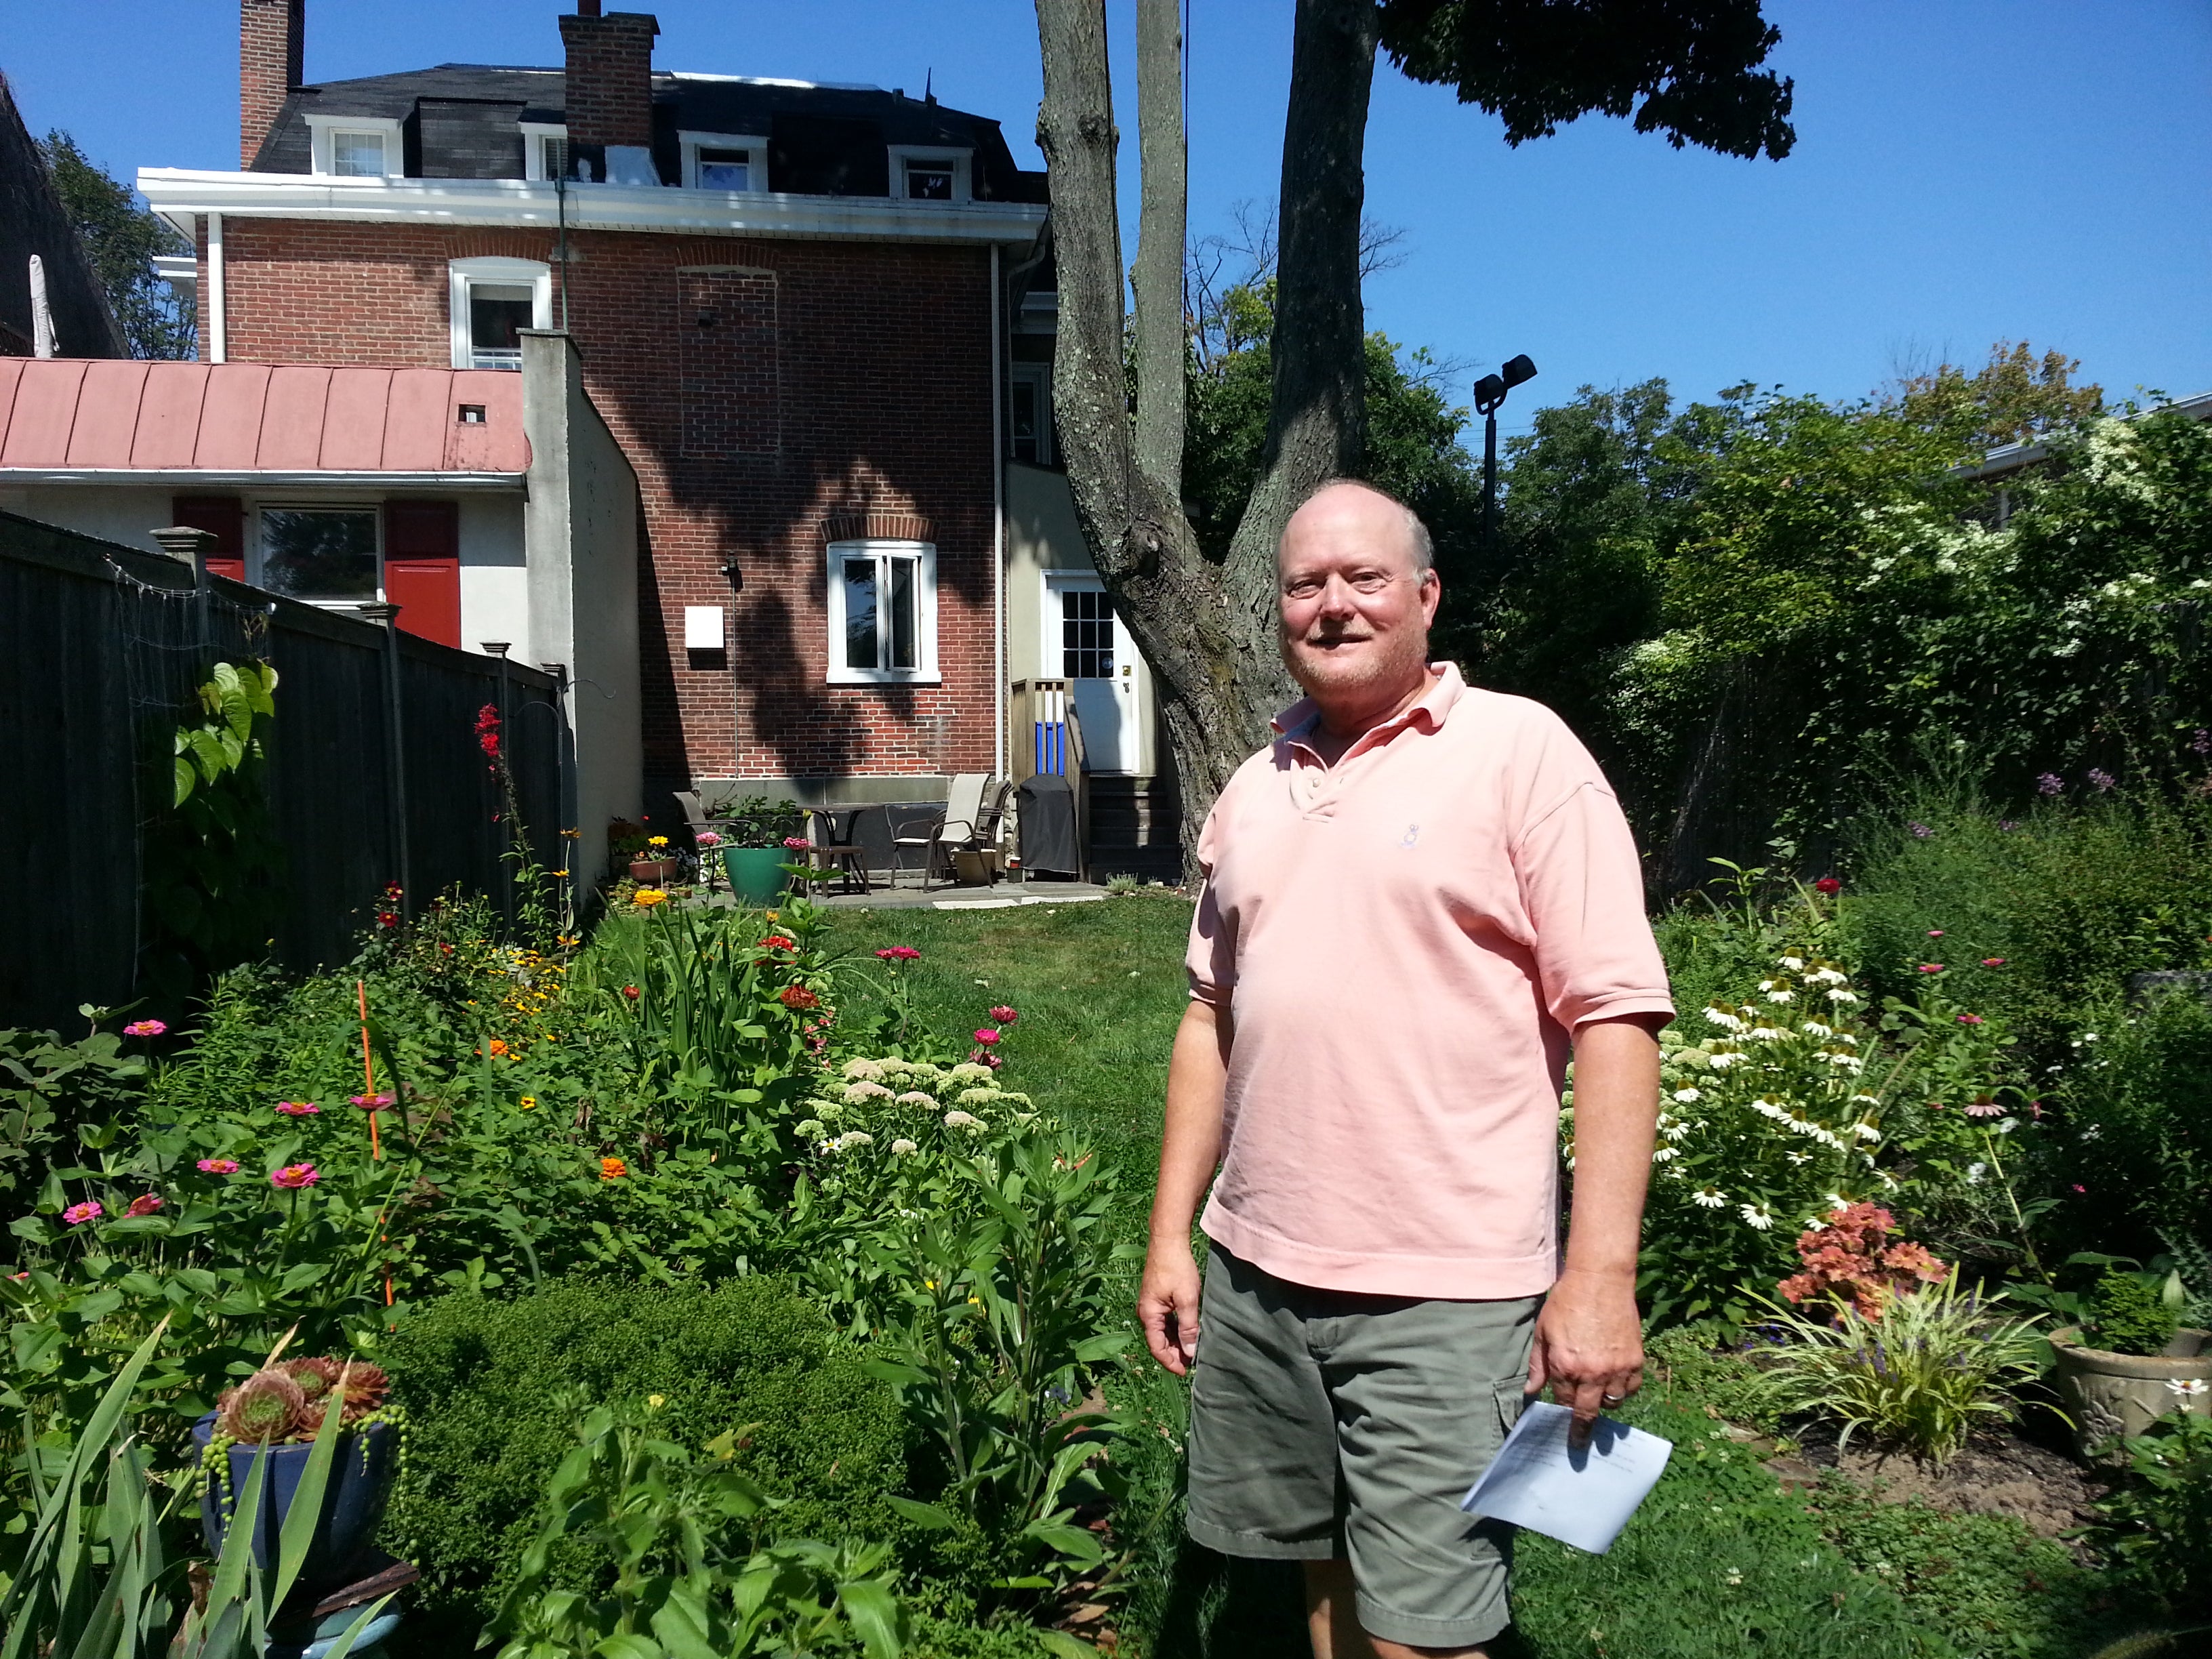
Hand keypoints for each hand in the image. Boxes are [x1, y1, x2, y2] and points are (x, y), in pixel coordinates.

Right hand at [1138, 1237, 1202, 1375]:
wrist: (1168, 1240)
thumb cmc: (1177, 1267)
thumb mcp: (1187, 1299)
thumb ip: (1188, 1326)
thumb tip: (1190, 1351)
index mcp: (1149, 1315)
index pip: (1157, 1347)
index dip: (1170, 1362)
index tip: (1185, 1372)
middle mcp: (1146, 1312)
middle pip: (1158, 1341)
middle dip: (1174, 1354)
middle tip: (1192, 1363)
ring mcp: (1150, 1305)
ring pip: (1162, 1332)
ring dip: (1176, 1342)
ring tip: (1192, 1350)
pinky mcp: (1157, 1299)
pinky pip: (1164, 1321)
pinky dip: (1175, 1330)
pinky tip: (1188, 1332)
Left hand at [1528, 1268, 1643, 1447]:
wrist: (1600, 1280)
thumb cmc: (1566, 1302)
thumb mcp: (1543, 1332)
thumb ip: (1538, 1365)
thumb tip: (1529, 1392)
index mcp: (1565, 1366)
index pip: (1562, 1402)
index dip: (1560, 1412)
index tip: (1561, 1427)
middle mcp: (1592, 1373)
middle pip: (1588, 1413)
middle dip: (1582, 1432)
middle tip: (1579, 1445)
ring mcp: (1617, 1368)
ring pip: (1612, 1403)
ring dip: (1603, 1405)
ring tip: (1597, 1402)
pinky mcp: (1635, 1361)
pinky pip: (1631, 1389)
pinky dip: (1623, 1391)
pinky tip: (1615, 1385)